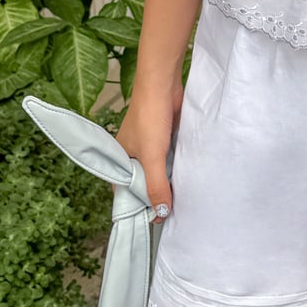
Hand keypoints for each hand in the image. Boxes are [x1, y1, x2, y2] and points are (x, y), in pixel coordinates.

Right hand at [113, 64, 184, 216]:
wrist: (163, 85)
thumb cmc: (150, 118)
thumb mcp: (152, 158)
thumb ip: (156, 186)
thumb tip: (161, 213)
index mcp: (120, 160)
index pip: (125, 191)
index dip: (137, 206)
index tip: (153, 221)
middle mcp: (132, 155)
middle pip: (143, 184)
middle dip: (155, 197)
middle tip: (171, 214)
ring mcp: (149, 147)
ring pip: (157, 172)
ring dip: (167, 183)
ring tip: (180, 201)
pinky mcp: (164, 139)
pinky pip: (168, 160)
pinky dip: (175, 169)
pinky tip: (186, 178)